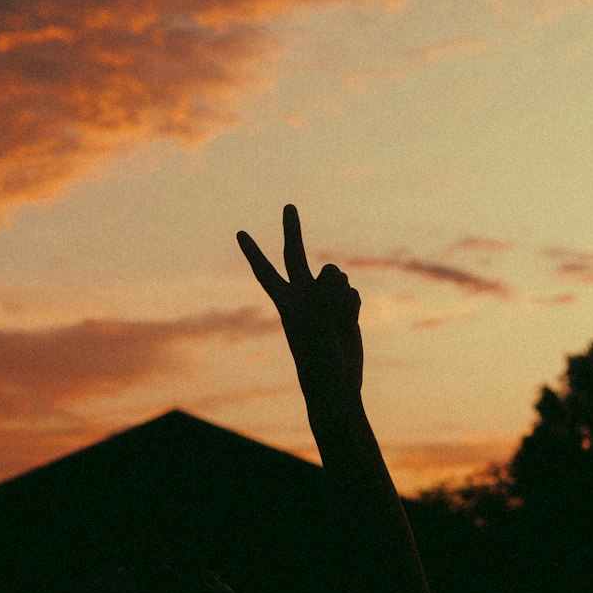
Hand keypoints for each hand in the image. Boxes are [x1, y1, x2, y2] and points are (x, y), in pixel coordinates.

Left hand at [237, 204, 362, 403]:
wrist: (337, 386)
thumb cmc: (319, 362)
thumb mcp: (318, 329)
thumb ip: (324, 299)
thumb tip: (336, 277)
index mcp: (286, 303)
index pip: (265, 272)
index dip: (253, 252)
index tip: (240, 233)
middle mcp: (303, 297)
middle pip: (296, 255)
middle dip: (293, 230)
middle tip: (289, 206)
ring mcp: (324, 301)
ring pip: (336, 274)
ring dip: (339, 290)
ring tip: (336, 317)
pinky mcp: (344, 307)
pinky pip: (352, 290)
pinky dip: (352, 304)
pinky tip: (347, 323)